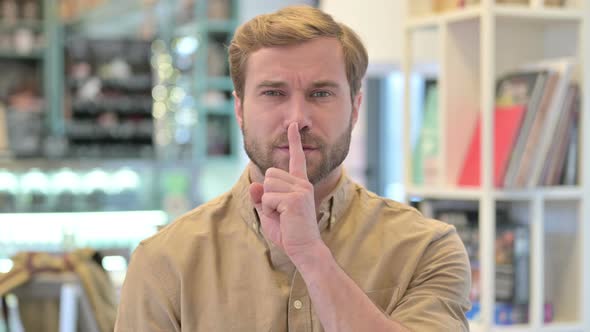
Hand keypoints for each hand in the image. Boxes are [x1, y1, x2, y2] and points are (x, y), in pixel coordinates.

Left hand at [249, 123, 321, 257]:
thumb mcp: (269, 214)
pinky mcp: (295, 199)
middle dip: (267, 194)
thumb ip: (261, 199)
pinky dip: (268, 210)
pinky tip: (283, 218)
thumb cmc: (289, 233)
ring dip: (267, 203)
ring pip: (267, 185)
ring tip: (282, 215)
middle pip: (269, 175)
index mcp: (300, 184)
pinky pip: (267, 198)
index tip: (293, 125)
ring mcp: (300, 190)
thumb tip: (255, 184)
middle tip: (279, 211)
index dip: (294, 141)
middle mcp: (302, 184)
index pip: (296, 159)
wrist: (304, 249)